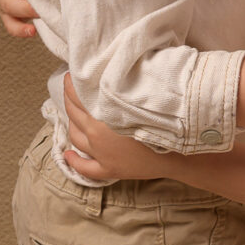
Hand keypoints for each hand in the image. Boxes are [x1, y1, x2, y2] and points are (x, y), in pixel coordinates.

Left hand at [61, 76, 178, 181]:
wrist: (176, 151)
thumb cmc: (163, 121)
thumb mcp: (139, 99)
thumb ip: (121, 89)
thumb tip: (112, 75)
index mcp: (104, 115)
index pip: (79, 98)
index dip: (71, 86)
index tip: (70, 76)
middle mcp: (97, 135)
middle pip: (74, 115)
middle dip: (68, 100)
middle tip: (68, 89)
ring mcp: (101, 154)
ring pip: (76, 138)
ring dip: (70, 126)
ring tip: (70, 116)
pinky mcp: (109, 169)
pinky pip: (85, 168)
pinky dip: (74, 161)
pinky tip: (68, 155)